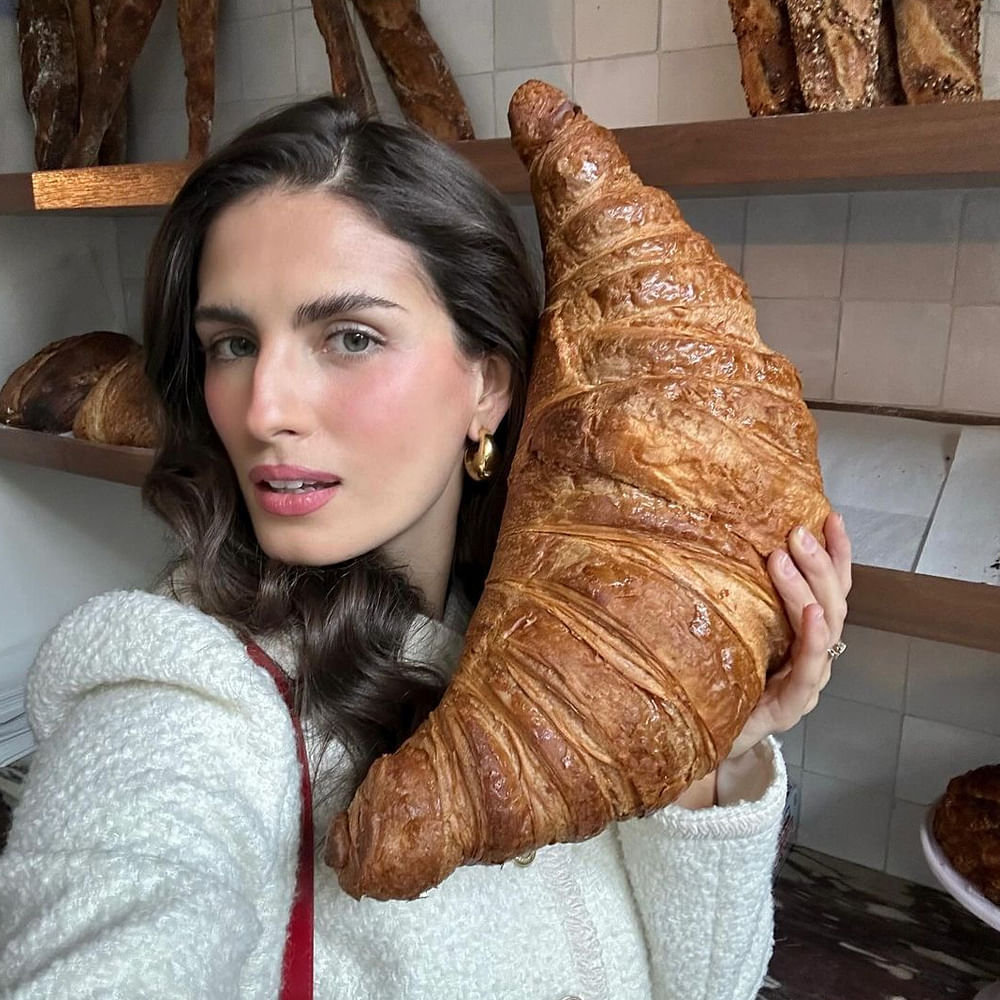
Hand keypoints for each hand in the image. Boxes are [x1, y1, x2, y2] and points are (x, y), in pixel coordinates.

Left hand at [728, 511, 852, 759]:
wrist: (704, 739)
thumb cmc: (722, 683)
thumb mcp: (733, 631)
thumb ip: (740, 597)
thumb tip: (722, 542)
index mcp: (803, 636)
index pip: (830, 588)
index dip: (836, 553)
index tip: (830, 516)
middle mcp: (814, 656)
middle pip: (831, 603)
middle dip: (818, 563)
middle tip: (797, 531)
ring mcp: (807, 682)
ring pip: (822, 628)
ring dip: (806, 588)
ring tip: (787, 557)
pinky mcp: (791, 707)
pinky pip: (809, 669)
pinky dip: (813, 639)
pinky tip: (811, 613)